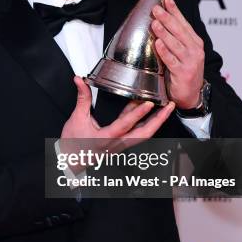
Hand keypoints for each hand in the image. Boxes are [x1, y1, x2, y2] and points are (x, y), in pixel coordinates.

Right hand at [59, 76, 174, 173]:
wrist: (72, 160)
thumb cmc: (73, 143)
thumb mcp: (76, 119)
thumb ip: (82, 98)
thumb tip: (80, 81)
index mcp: (106, 138)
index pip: (125, 125)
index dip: (137, 114)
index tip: (148, 104)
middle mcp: (117, 143)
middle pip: (144, 134)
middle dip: (159, 120)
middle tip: (169, 107)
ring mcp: (121, 145)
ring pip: (144, 134)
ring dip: (156, 122)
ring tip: (165, 108)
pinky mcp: (122, 143)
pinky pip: (138, 133)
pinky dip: (145, 123)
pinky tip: (147, 111)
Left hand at [151, 0, 203, 109]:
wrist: (191, 94)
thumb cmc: (184, 70)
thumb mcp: (184, 51)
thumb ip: (176, 37)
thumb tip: (162, 18)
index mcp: (195, 42)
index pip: (183, 22)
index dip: (175, 10)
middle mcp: (195, 50)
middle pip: (179, 31)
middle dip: (167, 18)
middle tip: (156, 9)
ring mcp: (190, 61)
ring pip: (175, 44)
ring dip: (164, 33)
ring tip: (155, 23)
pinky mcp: (183, 73)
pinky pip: (171, 60)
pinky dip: (164, 51)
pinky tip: (157, 43)